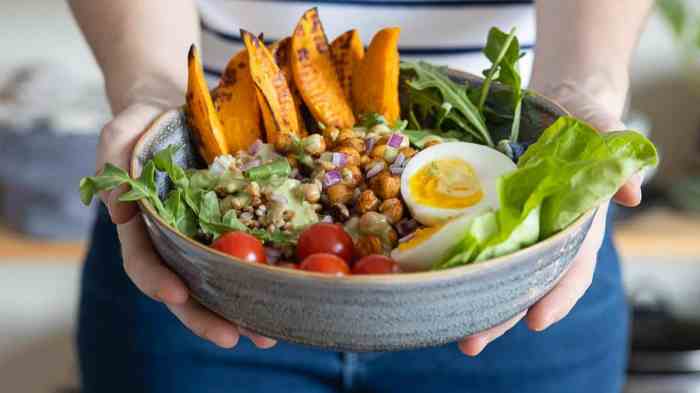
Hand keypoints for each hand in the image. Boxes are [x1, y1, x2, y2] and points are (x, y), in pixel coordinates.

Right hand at [97, 83, 275, 349]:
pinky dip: (266, 275)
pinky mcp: (236, 222)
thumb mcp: (120, 135)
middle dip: (207, 316)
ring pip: (222, 280)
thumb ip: (113, 168)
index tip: (176, 295)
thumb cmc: (143, 123)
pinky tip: (288, 290)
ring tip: (269, 332)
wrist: (179, 110)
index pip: (144, 262)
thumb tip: (120, 213)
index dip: (157, 282)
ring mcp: (207, 234)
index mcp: (143, 227)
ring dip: (244, 310)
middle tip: (235, 337)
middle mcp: (176, 239)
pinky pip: (250, 252)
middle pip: (187, 288)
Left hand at [458, 80, 641, 355]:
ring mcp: (516, 228)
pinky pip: (473, 244)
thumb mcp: (604, 128)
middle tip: (471, 342)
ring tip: (445, 328)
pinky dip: (456, 265)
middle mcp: (545, 235)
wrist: (561, 107)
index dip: (557, 297)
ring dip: (472, 302)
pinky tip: (430, 280)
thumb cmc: (587, 122)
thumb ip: (617, 153)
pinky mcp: (489, 215)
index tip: (535, 320)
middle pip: (524, 284)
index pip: (572, 269)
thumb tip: (630, 192)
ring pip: (496, 273)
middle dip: (501, 316)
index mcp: (577, 225)